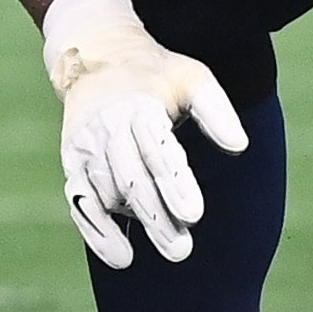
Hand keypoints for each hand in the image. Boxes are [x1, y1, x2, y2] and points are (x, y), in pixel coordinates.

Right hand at [41, 0, 246, 268]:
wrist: (94, 55)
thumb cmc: (156, 74)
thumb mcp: (192, 77)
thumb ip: (216, 111)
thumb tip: (240, 146)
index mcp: (139, 106)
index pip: (157, 149)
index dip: (174, 183)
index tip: (193, 214)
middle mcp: (108, 128)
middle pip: (132, 179)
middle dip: (157, 215)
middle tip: (182, 250)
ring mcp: (86, 147)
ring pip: (109, 193)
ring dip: (136, 223)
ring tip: (172, 249)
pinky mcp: (72, 163)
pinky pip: (81, 201)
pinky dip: (96, 230)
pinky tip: (121, 256)